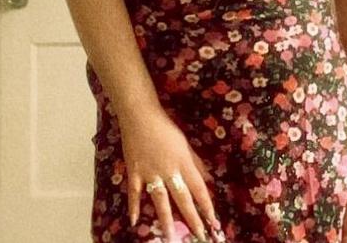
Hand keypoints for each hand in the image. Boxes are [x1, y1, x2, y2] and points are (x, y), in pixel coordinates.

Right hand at [117, 107, 219, 241]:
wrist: (140, 115)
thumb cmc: (165, 126)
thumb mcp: (185, 143)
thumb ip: (195, 162)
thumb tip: (208, 179)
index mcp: (183, 162)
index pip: (198, 188)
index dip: (206, 205)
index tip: (213, 220)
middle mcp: (168, 171)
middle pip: (182, 199)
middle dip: (192, 219)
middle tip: (199, 236)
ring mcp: (150, 173)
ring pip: (160, 201)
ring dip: (166, 221)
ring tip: (170, 238)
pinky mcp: (134, 172)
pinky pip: (134, 193)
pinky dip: (133, 207)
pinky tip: (134, 221)